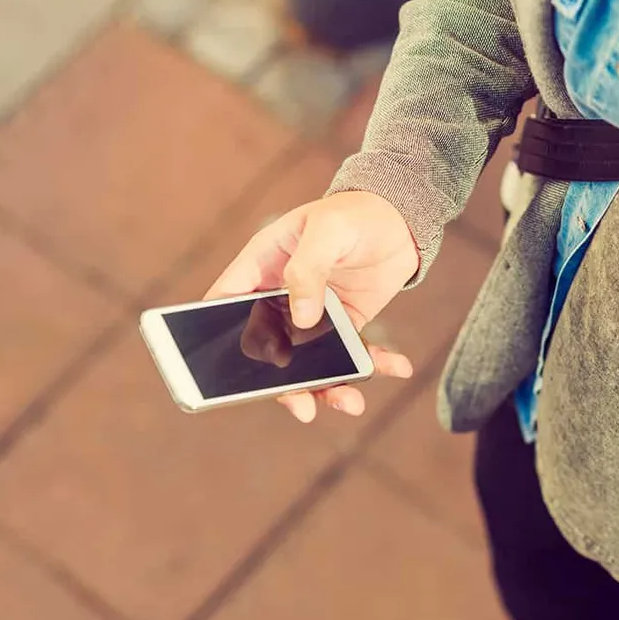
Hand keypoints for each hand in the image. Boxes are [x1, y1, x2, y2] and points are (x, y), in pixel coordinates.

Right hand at [209, 191, 420, 421]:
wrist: (400, 215)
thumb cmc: (354, 212)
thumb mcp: (327, 231)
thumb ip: (308, 271)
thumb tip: (301, 319)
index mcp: (262, 266)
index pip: (226, 304)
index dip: (218, 337)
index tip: (225, 374)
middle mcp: (281, 297)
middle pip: (267, 349)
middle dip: (283, 384)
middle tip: (302, 407)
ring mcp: (313, 314)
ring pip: (309, 362)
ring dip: (329, 386)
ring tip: (351, 401)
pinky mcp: (345, 323)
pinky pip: (353, 354)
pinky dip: (373, 365)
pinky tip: (397, 367)